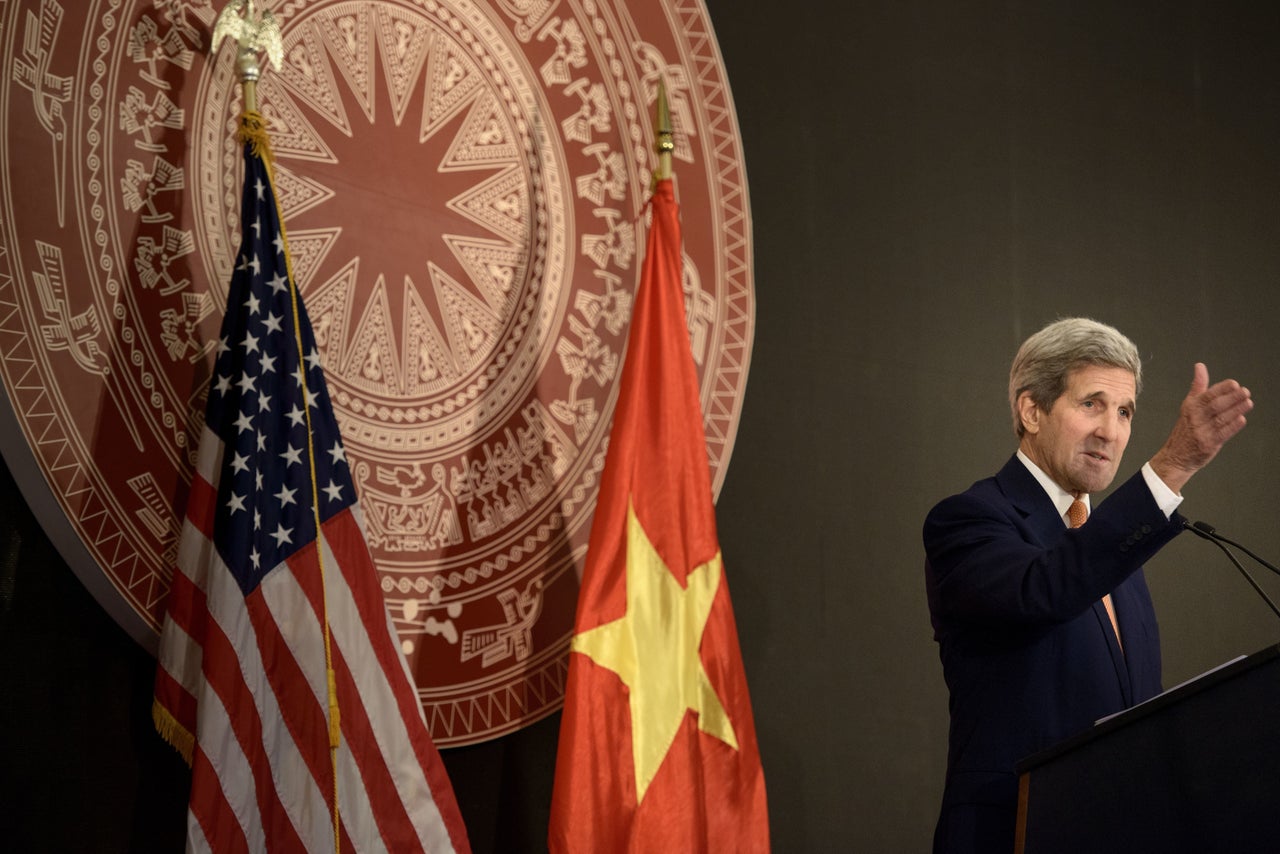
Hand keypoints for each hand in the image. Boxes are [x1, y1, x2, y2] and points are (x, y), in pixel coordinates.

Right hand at [1150, 363, 1252, 492]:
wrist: (1175, 456)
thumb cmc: (1185, 429)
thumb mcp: (1188, 406)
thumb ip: (1198, 386)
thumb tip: (1200, 366)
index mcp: (1190, 407)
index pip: (1207, 395)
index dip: (1221, 389)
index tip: (1234, 384)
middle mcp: (1195, 418)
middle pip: (1215, 406)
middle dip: (1231, 398)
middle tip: (1245, 392)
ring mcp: (1201, 432)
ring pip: (1221, 419)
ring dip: (1236, 410)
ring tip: (1248, 402)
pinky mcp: (1208, 445)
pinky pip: (1222, 434)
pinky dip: (1233, 426)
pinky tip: (1242, 419)